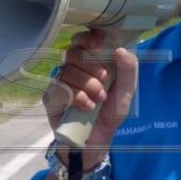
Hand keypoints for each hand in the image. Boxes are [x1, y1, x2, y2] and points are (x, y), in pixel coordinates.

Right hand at [44, 29, 137, 154]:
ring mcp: (60, 82)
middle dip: (91, 65)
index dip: (87, 39)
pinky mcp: (51, 97)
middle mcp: (73, 69)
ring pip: (67, 70)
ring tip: (98, 100)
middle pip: (73, 52)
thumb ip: (129, 69)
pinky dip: (77, 98)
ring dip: (88, 85)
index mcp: (90, 62)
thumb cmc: (110, 113)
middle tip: (104, 79)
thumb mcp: (126, 91)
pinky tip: (87, 107)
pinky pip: (60, 88)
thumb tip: (120, 49)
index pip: (81, 40)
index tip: (98, 45)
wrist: (97, 140)